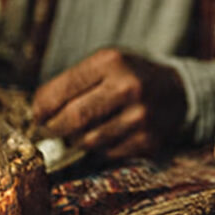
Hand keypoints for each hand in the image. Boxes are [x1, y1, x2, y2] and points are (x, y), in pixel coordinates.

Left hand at [31, 48, 185, 159]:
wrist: (177, 91)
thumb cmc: (129, 76)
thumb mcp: (105, 64)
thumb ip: (73, 82)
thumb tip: (37, 113)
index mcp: (111, 61)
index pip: (62, 89)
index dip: (41, 107)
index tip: (36, 115)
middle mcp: (128, 87)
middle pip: (73, 118)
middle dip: (54, 128)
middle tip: (50, 130)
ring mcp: (141, 116)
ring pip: (88, 140)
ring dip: (76, 140)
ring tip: (78, 132)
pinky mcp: (148, 140)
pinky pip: (107, 153)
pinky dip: (100, 148)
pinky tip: (107, 135)